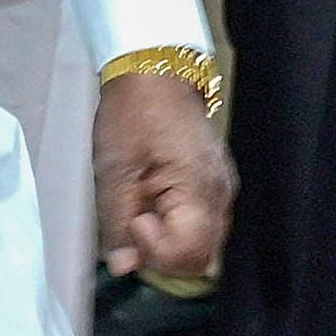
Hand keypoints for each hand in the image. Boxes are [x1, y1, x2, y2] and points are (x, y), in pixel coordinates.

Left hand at [94, 70, 233, 280]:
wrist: (154, 69)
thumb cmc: (133, 111)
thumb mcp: (114, 169)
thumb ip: (118, 222)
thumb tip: (124, 266)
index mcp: (199, 188)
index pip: (189, 255)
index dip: (156, 251)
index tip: (134, 220)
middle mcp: (220, 194)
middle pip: (199, 257)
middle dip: (162, 252)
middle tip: (133, 221)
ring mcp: (221, 187)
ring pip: (201, 242)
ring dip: (168, 239)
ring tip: (141, 207)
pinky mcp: (214, 181)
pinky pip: (200, 221)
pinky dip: (177, 224)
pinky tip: (153, 200)